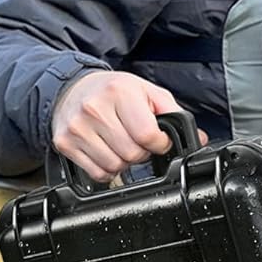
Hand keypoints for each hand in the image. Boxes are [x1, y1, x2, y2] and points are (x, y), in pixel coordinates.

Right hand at [51, 70, 206, 181]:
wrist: (72, 88)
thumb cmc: (113, 90)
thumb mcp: (146, 91)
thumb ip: (173, 112)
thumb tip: (197, 138)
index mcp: (120, 92)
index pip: (148, 135)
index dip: (159, 143)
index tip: (158, 140)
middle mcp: (96, 109)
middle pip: (132, 154)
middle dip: (141, 152)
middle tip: (137, 141)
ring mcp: (78, 128)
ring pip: (115, 166)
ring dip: (124, 162)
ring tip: (121, 144)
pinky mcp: (65, 143)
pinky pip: (97, 173)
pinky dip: (107, 169)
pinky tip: (107, 152)